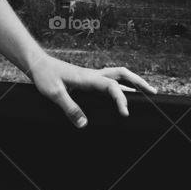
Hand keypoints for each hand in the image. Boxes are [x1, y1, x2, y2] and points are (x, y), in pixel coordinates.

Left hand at [29, 54, 156, 127]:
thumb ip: (70, 108)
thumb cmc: (45, 77)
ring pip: (117, 75)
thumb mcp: (54, 94)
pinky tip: (121, 92)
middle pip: (122, 74)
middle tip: (153, 93)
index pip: (112, 87)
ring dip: (132, 82)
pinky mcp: (87, 79)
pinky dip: (120, 84)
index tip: (125, 114)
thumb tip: (84, 125)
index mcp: (88, 78)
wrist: (37, 64)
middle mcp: (93, 75)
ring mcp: (91, 76)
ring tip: (144, 92)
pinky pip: (109, 80)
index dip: (121, 100)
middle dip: (139, 83)